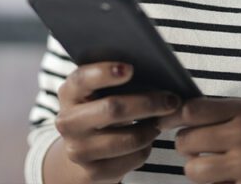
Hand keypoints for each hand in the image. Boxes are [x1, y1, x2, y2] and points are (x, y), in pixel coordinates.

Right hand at [54, 61, 181, 183]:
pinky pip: (132, 159)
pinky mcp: (92, 173)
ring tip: (161, 119)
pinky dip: (146, 147)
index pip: (82, 79)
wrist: (82, 148)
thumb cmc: (99, 108)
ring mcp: (78, 150)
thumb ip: (115, 78)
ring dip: (151, 128)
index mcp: (69, 92)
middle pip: (112, 109)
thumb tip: (154, 70)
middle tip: (172, 99)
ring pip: (128, 138)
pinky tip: (148, 137)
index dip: (105, 72)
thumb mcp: (98, 91)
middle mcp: (68, 121)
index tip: (130, 68)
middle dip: (148, 103)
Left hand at [158, 97, 240, 183]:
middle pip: (186, 141)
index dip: (173, 117)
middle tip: (192, 148)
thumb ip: (217, 111)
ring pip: (193, 171)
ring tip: (207, 166)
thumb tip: (174, 112)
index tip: (166, 122)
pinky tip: (224, 180)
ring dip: (194, 170)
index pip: (191, 110)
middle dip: (184, 146)